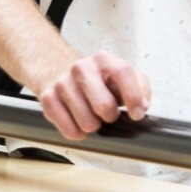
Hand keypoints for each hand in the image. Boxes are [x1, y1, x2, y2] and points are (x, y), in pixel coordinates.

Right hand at [35, 51, 151, 140]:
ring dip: (94, 125)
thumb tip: (142, 106)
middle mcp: (81, 68)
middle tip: (110, 115)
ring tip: (94, 117)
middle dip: (111, 116)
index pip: (122, 73)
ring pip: (86, 121)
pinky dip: (78, 133)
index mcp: (104, 59)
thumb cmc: (99, 80)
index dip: (133, 97)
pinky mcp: (48, 98)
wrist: (62, 73)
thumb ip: (141, 88)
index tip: (137, 114)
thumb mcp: (125, 77)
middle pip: (103, 104)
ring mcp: (62, 83)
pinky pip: (68, 128)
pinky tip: (80, 125)